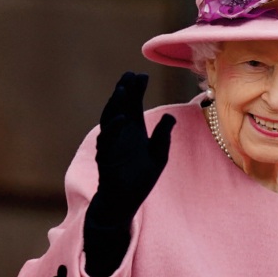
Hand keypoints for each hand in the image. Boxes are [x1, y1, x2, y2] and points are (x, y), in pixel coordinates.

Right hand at [88, 71, 175, 225]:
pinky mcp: (106, 158)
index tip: (141, 75)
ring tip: (123, 89)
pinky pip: (107, 140)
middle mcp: (121, 135)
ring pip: (110, 119)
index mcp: (134, 131)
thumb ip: (163, 136)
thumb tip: (171, 116)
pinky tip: (122, 118)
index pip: (133, 105)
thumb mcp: (158, 155)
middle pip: (120, 107)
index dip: (136, 90)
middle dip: (124, 91)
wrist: (125, 201)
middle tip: (130, 74)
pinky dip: (113, 128)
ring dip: (116, 104)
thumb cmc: (140, 179)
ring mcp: (111, 145)